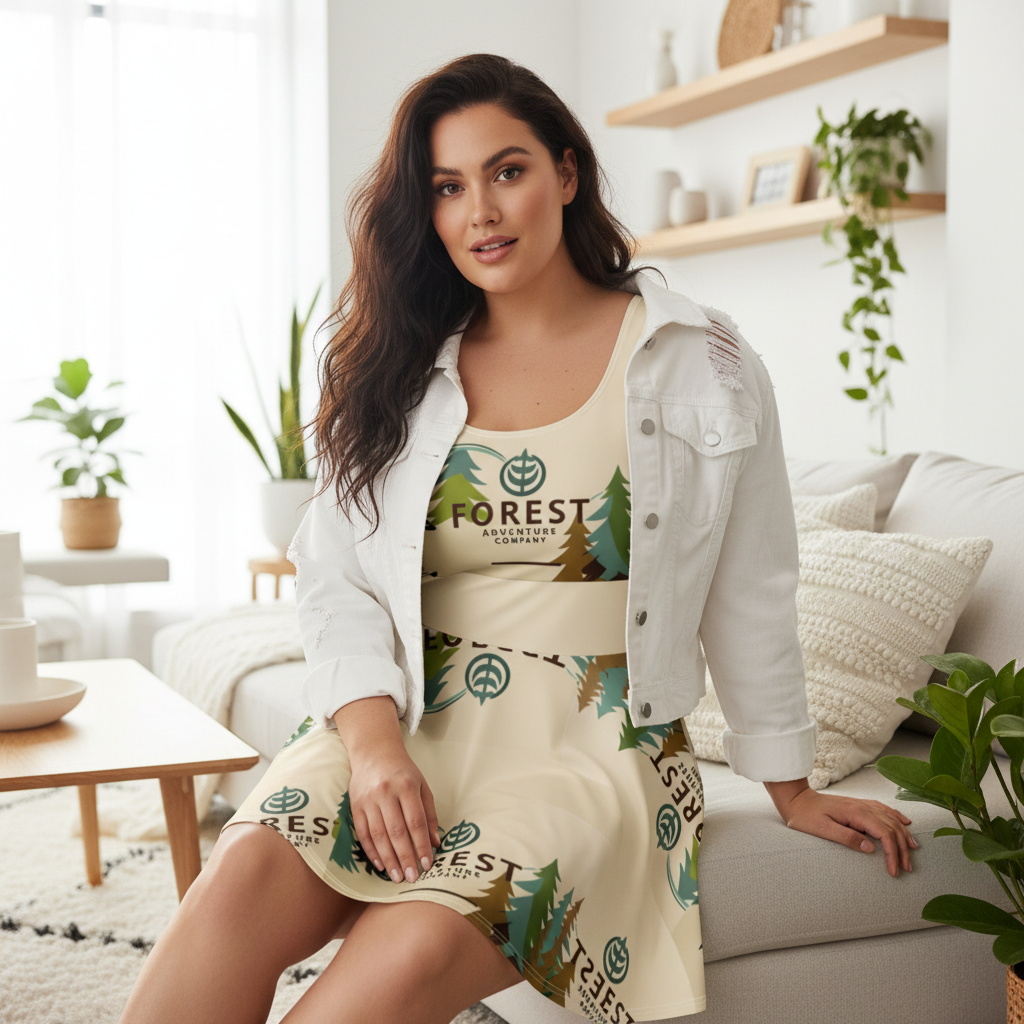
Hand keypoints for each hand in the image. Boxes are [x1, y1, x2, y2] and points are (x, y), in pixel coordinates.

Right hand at [332, 696, 440, 885]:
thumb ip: (429, 814)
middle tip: (413, 878)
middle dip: (406, 857)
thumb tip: (435, 842)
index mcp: (406, 786)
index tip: (428, 863)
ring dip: (388, 859)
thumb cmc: (403, 771)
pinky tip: (380, 864)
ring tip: (397, 877)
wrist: (374, 752)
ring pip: (378, 835)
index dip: (422, 844)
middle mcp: (385, 793)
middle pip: (396, 831)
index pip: (415, 821)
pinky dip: (371, 851)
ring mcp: (368, 799)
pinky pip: (363, 833)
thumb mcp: (422, 786)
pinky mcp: (355, 805)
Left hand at [769, 782, 918, 877]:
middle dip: (902, 848)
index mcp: (856, 813)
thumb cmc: (806, 817)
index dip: (893, 853)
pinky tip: (905, 822)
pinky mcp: (858, 805)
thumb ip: (847, 837)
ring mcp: (861, 804)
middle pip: (892, 827)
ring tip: (913, 850)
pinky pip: (883, 809)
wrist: (796, 800)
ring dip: (903, 835)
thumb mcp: (822, 830)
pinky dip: (897, 817)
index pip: (884, 834)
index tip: (894, 871)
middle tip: (907, 868)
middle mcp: (862, 807)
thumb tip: (871, 847)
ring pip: (891, 818)